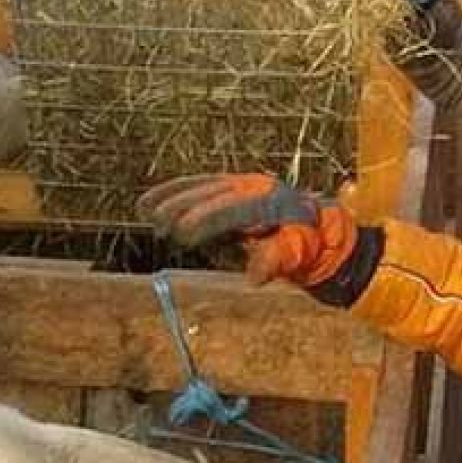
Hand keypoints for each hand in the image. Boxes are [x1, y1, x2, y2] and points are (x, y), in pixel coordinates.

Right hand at [137, 174, 358, 286]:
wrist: (317, 226)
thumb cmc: (305, 244)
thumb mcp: (296, 255)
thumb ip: (275, 262)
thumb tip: (253, 278)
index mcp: (274, 203)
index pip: (235, 209)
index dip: (208, 219)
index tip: (184, 233)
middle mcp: (256, 187)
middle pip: (214, 194)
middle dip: (185, 207)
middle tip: (159, 225)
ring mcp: (243, 184)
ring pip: (203, 186)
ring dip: (173, 196)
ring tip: (145, 209)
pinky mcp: (231, 186)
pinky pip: (200, 185)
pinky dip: (175, 190)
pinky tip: (150, 201)